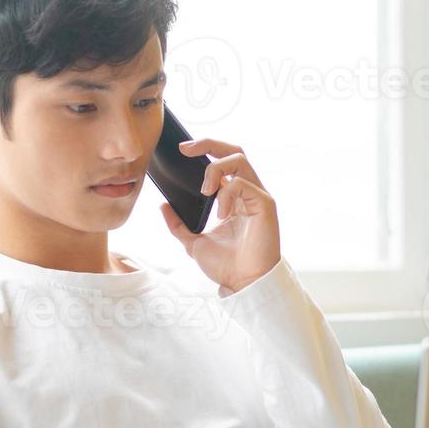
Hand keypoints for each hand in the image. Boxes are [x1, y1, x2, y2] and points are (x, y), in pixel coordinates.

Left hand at [159, 138, 281, 294]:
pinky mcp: (265, 203)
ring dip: (216, 169)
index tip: (182, 150)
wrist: (243, 283)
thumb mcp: (193, 242)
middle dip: (210, 144)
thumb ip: (178, 224)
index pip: (222, 161)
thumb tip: (163, 206)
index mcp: (232, 197)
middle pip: (234, 151)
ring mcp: (257, 195)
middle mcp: (247, 192)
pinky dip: (227, 194)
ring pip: (240, 159)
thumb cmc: (226, 265)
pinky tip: (221, 214)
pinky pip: (243, 184)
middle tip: (187, 149)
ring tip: (204, 191)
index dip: (205, 150)